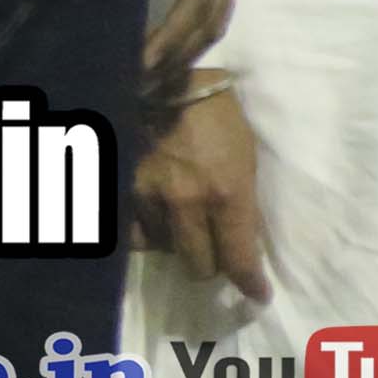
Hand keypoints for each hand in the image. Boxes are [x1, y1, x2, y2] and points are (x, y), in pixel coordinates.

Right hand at [132, 85, 270, 299]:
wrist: (165, 83)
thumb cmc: (218, 118)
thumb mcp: (245, 159)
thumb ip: (241, 203)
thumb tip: (242, 243)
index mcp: (226, 191)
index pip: (238, 257)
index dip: (250, 283)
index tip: (257, 294)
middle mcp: (186, 202)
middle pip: (198, 267)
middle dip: (211, 265)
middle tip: (217, 252)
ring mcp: (149, 198)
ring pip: (165, 251)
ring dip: (178, 244)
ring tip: (184, 219)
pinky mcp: (121, 192)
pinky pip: (135, 235)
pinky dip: (148, 234)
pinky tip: (157, 217)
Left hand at [147, 0, 241, 79]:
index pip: (196, 5)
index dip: (169, 41)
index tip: (138, 68)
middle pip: (211, 21)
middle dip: (177, 58)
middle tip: (139, 89)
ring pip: (216, 18)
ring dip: (186, 53)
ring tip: (151, 81)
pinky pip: (211, 7)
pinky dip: (191, 35)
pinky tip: (165, 53)